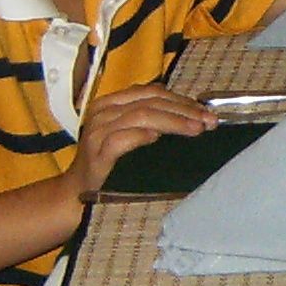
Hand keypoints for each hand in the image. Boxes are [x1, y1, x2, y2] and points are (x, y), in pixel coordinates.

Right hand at [70, 81, 215, 200]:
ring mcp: (98, 132)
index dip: (182, 99)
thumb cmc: (110, 164)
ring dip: (172, 121)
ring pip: (140, 116)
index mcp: (112, 103)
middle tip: (209, 121)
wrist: (76, 193)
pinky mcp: (96, 154)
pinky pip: (120, 140)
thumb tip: (193, 115)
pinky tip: (158, 138)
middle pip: (150, 102)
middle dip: (184, 110)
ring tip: (196, 129)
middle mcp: (103, 112)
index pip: (152, 92)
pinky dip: (141, 136)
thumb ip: (151, 120)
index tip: (206, 111)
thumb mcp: (129, 135)